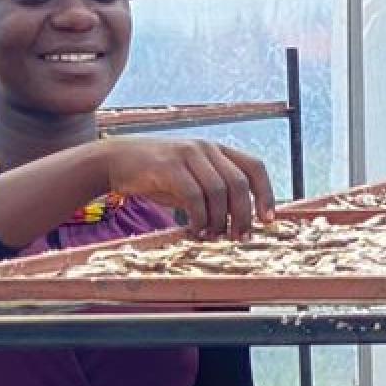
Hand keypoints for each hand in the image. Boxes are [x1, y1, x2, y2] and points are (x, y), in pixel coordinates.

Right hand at [94, 138, 277, 240]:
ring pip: (219, 191)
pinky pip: (194, 195)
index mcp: (217, 150)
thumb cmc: (157, 175)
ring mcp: (188, 154)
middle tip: (238, 238)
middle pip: (239, 183)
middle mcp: (206, 148)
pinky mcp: (169, 165)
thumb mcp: (191, 179)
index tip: (268, 220)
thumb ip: (214, 194)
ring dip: (218, 220)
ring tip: (211, 236)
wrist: (117, 160)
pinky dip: (198, 217)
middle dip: (243, 215)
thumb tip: (238, 221)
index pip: (255, 167)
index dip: (266, 194)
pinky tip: (193, 229)